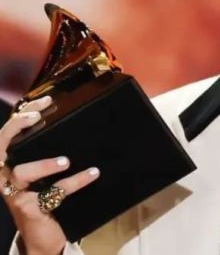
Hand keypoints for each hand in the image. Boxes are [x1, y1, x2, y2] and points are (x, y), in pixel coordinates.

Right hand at [0, 97, 99, 254]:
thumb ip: (52, 150)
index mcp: (10, 162)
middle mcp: (6, 175)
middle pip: (2, 146)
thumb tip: (80, 119)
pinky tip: (92, 173)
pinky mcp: (29, 209)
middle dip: (17, 127)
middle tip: (37, 118)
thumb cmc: (47, 194)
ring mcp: (15, 193)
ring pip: (21, 173)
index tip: (45, 102)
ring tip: (66, 160)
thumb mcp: (47, 171)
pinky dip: (75, 182)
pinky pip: (52, 193)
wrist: (45, 235)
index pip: (8, 133)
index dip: (22, 115)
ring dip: (44, 164)